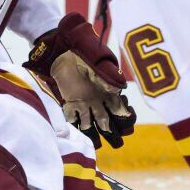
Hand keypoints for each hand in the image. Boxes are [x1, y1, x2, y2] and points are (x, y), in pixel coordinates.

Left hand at [27, 14, 134, 146]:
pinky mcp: (69, 102)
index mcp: (110, 91)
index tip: (127, 122)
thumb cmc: (84, 48)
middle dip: (114, 134)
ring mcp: (84, 103)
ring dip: (94, 136)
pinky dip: (74, 128)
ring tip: (96, 145)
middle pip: (108, 122)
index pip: (121, 111)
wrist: (62, 45)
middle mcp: (98, 100)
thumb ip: (109, 74)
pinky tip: (77, 136)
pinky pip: (72, 119)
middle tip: (118, 144)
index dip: (126, 119)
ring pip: (91, 125)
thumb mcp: (100, 59)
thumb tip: (121, 88)